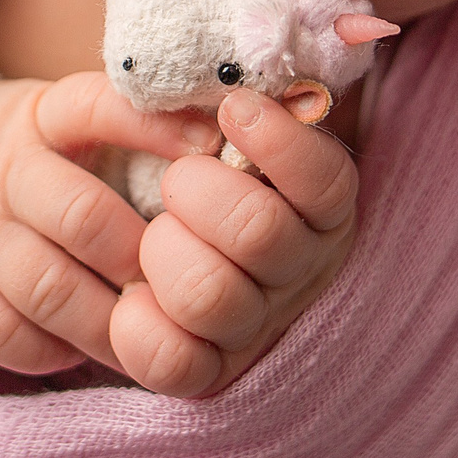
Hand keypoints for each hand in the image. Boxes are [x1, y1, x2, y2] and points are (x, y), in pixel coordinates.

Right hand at [0, 70, 221, 375]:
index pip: (99, 107)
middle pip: (80, 215)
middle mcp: (3, 171)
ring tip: (146, 330)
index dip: (159, 129)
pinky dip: (47, 349)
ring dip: (105, 319)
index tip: (213, 149)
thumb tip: (231, 135)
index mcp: (41, 116)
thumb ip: (136, 124)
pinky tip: (81, 349)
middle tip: (181, 281)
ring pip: (45, 286)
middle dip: (140, 257)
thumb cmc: (31, 151)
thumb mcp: (68, 115)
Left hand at [108, 88, 360, 397]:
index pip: (324, 179)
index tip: (234, 110)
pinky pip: (173, 363)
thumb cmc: (205, 171)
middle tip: (176, 179)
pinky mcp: (209, 373)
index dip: (278, 141)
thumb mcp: (233, 132)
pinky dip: (138, 326)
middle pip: (260, 231)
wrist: (166, 237)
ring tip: (154, 234)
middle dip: (196, 190)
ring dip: (164, 250)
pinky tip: (133, 296)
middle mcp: (299, 271)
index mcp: (320, 209)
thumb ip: (240, 109)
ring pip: (211, 296)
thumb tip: (230, 84)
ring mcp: (256, 326)